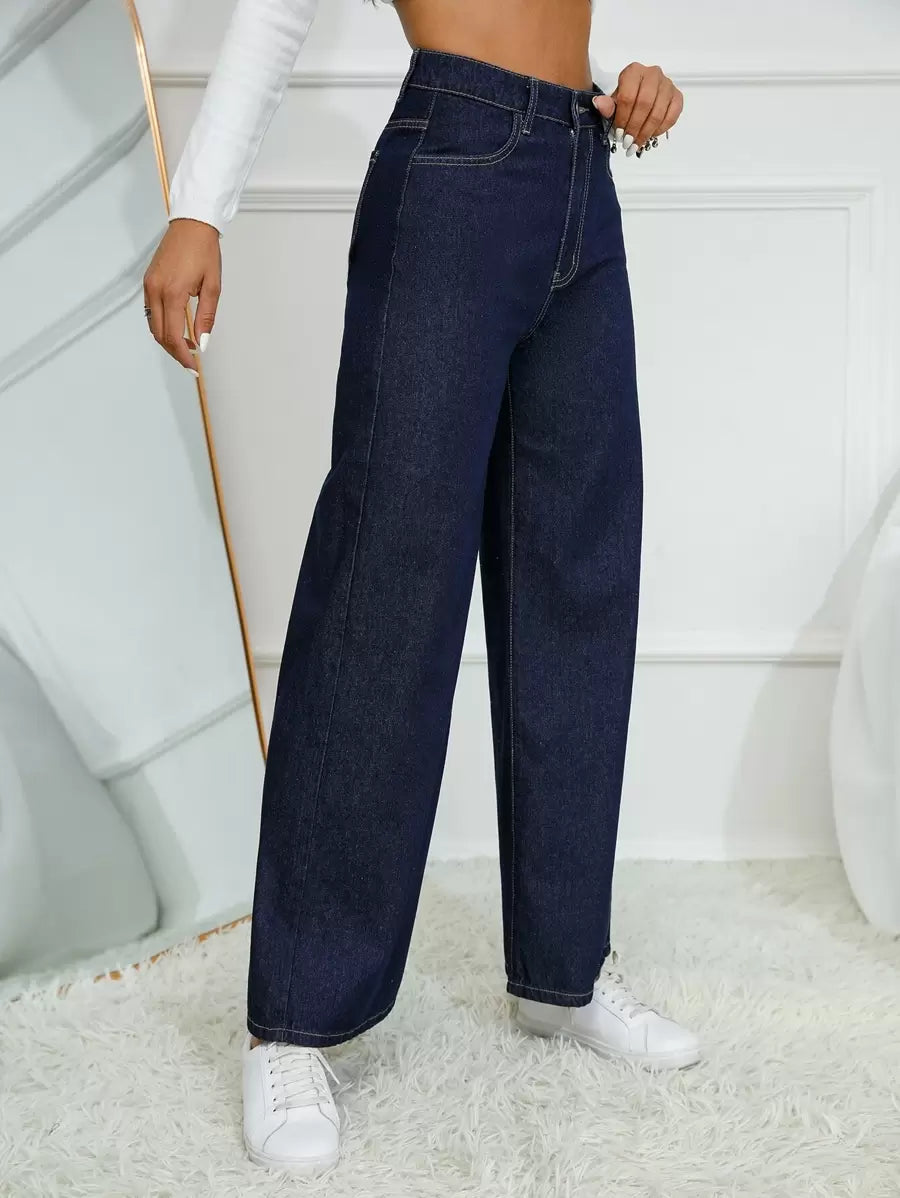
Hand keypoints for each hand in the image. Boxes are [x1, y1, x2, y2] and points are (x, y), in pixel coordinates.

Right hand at [143, 218, 221, 371]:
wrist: (191, 225)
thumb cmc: (205, 252)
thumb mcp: (213, 287)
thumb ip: (206, 318)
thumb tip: (202, 343)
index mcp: (172, 293)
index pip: (173, 336)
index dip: (182, 356)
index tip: (193, 367)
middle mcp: (155, 291)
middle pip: (160, 335)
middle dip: (175, 352)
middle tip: (191, 361)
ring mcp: (149, 286)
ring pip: (153, 325)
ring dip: (168, 340)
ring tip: (187, 346)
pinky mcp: (148, 281)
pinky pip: (151, 312)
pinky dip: (162, 325)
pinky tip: (177, 328)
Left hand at [592, 63, 682, 154]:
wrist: (640, 95)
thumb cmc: (626, 99)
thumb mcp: (613, 103)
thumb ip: (607, 106)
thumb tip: (599, 103)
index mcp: (633, 72)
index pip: (628, 96)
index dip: (623, 118)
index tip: (619, 134)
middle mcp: (652, 74)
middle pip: (645, 104)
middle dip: (635, 127)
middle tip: (628, 142)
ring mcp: (667, 84)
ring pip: (659, 111)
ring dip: (647, 131)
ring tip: (637, 144)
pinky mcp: (677, 95)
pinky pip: (672, 115)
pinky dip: (661, 129)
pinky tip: (651, 136)